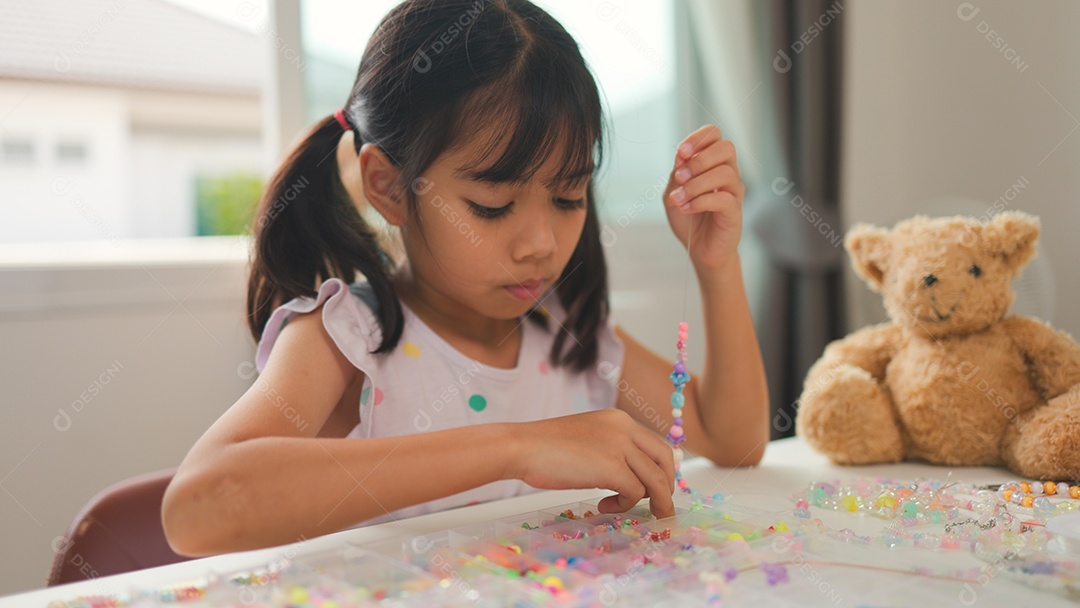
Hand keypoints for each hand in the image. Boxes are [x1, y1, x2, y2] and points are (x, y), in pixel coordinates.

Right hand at [508, 409, 675, 517]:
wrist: (522, 446)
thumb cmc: (543, 447)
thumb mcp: (587, 439)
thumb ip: (609, 450)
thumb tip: (626, 476)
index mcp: (618, 420)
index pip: (654, 444)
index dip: (660, 468)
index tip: (656, 487)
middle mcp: (624, 428)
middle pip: (664, 459)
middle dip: (667, 485)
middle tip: (659, 504)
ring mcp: (619, 446)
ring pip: (655, 479)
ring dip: (655, 501)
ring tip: (647, 514)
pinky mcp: (612, 467)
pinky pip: (635, 492)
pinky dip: (625, 505)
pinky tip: (604, 506)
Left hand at [663, 125, 745, 271]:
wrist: (698, 249)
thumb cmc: (688, 219)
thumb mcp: (673, 193)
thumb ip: (676, 174)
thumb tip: (681, 156)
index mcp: (713, 164)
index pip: (715, 135)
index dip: (698, 138)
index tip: (681, 153)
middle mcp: (728, 173)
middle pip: (727, 147)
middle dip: (700, 159)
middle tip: (680, 177)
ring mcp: (734, 192)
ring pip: (725, 173)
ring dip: (696, 184)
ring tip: (679, 198)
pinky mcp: (735, 212)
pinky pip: (724, 199)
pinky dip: (700, 201)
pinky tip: (686, 209)